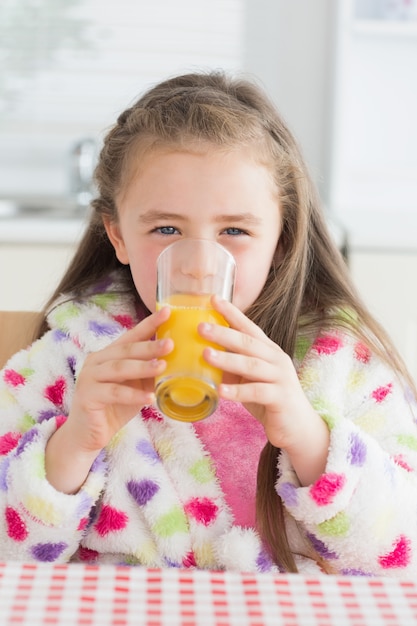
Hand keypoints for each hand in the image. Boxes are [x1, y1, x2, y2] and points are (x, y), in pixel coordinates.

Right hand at [45, 307, 172, 491]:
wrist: (88, 434)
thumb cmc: (114, 407)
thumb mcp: (136, 387)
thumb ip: (150, 374)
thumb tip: (180, 362)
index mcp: (110, 354)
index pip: (132, 335)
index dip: (150, 323)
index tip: (168, 311)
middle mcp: (97, 360)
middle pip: (127, 350)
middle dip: (150, 346)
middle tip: (171, 343)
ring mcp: (90, 377)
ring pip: (120, 368)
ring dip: (142, 367)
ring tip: (162, 367)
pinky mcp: (88, 396)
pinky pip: (114, 393)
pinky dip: (133, 395)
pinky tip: (151, 398)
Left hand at [200, 297, 329, 485]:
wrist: (298, 427)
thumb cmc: (270, 400)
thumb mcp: (250, 379)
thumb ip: (234, 367)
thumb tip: (203, 355)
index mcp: (268, 351)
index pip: (248, 327)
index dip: (231, 313)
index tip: (213, 299)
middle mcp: (276, 359)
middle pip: (248, 342)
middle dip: (224, 333)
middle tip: (201, 327)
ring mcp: (280, 377)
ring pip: (252, 365)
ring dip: (227, 359)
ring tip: (206, 354)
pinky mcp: (281, 397)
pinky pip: (257, 392)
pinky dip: (238, 391)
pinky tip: (221, 392)